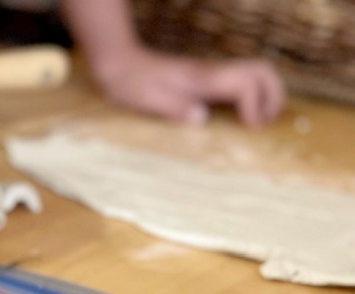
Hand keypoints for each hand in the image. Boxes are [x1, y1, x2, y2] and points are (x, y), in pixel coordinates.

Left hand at [91, 46, 285, 126]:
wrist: (120, 64)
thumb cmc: (131, 83)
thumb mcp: (147, 100)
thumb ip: (174, 108)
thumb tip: (202, 119)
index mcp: (202, 78)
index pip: (247, 82)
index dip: (256, 104)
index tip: (249, 127)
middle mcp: (213, 73)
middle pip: (263, 71)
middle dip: (273, 97)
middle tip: (262, 125)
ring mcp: (212, 75)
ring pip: (257, 74)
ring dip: (267, 96)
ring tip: (256, 124)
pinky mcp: (207, 81)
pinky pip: (242, 84)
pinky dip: (252, 98)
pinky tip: (241, 119)